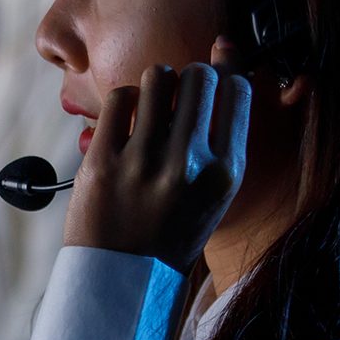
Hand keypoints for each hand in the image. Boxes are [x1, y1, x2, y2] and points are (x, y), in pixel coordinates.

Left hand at [62, 39, 250, 272]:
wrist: (124, 280)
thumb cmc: (172, 230)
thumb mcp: (214, 193)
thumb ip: (222, 137)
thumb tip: (226, 60)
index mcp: (225, 173)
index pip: (237, 91)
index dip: (227, 68)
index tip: (218, 61)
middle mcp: (188, 165)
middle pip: (198, 77)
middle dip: (190, 75)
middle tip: (180, 92)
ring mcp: (144, 163)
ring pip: (157, 78)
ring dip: (156, 81)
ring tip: (152, 103)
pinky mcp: (103, 162)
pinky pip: (119, 98)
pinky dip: (124, 99)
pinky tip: (127, 117)